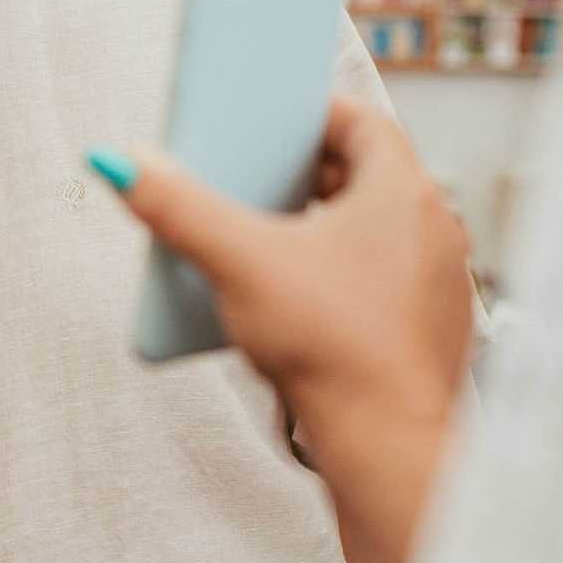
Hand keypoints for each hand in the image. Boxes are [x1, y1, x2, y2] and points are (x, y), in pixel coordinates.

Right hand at [93, 97, 475, 462]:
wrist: (389, 448)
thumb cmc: (332, 350)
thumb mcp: (238, 264)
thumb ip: (178, 207)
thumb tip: (122, 162)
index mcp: (403, 193)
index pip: (362, 121)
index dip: (311, 115)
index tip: (270, 124)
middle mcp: (435, 230)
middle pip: (367, 177)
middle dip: (307, 176)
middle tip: (257, 184)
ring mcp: (440, 284)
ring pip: (377, 233)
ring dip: (326, 230)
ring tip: (272, 246)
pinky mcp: (432, 333)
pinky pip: (386, 283)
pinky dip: (345, 280)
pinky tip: (302, 307)